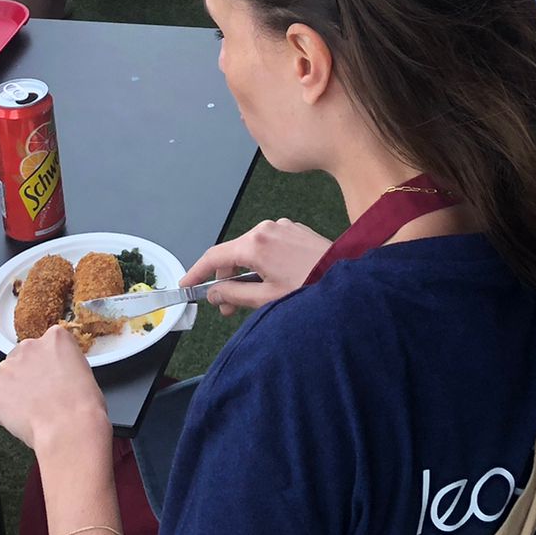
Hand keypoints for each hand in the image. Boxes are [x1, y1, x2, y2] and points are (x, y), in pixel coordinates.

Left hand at [0, 324, 108, 455]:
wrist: (68, 429)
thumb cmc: (82, 406)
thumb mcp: (84, 372)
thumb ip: (64, 364)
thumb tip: (56, 375)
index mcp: (55, 338)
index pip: (47, 344)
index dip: (50, 364)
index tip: (53, 376)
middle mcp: (28, 347)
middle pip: (23, 356)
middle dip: (29, 373)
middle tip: (42, 395)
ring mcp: (8, 368)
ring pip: (8, 377)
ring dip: (16, 390)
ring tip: (32, 410)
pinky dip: (5, 410)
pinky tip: (22, 419)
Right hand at [180, 218, 330, 314]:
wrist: (349, 281)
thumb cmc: (311, 288)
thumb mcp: (267, 298)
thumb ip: (234, 295)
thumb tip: (214, 294)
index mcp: (256, 243)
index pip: (214, 256)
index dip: (197, 272)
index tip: (186, 285)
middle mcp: (266, 228)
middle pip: (233, 253)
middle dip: (226, 280)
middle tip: (226, 308)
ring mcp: (282, 226)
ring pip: (251, 250)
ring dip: (245, 273)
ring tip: (251, 298)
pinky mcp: (295, 229)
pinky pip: (268, 245)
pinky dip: (262, 262)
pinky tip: (271, 282)